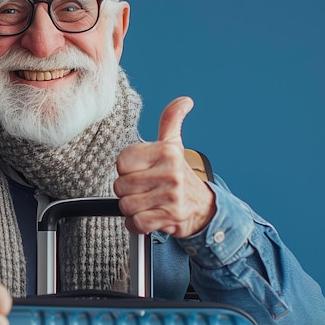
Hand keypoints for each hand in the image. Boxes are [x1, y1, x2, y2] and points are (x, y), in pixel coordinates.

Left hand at [114, 96, 215, 237]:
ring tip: (145, 202)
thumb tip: (183, 101)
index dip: (125, 169)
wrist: (204, 207)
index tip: (138, 171)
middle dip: (126, 191)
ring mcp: (171, 196)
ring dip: (131, 208)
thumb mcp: (174, 145)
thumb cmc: (180, 176)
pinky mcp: (169, 217)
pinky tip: (148, 216)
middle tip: (142, 190)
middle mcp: (170, 172)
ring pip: (126, 205)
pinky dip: (137, 223)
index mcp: (166, 152)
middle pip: (120, 185)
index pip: (122, 161)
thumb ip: (171, 120)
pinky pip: (136, 223)